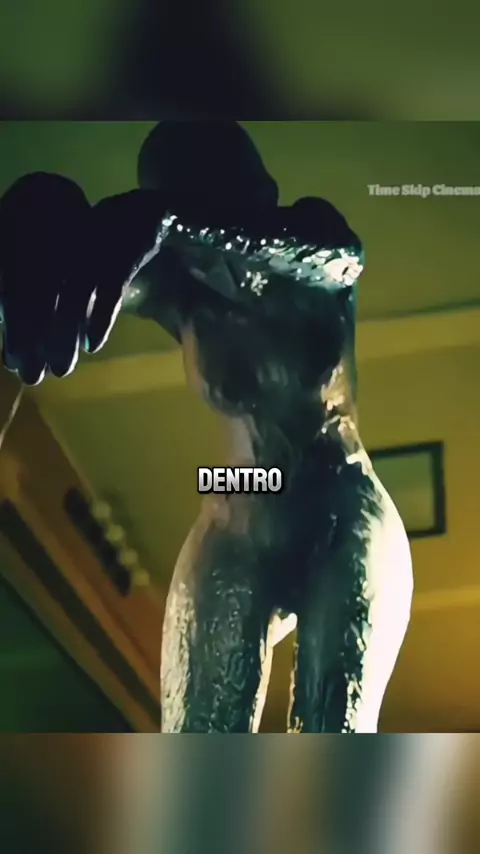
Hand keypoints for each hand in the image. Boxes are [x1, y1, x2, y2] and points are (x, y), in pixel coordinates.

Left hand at [0, 173, 164, 384]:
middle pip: (39, 296)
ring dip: (63, 336)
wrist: (140, 216)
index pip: (16, 289)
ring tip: (61, 369)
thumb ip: (40, 294)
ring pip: (72, 297)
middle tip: (32, 376)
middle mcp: (60, 242)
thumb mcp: (64, 264)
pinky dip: (100, 318)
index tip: (12, 362)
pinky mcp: (121, 253)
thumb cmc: (93, 245)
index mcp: (39, 243)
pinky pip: (109, 289)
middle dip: (34, 340)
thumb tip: (12, 329)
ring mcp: (92, 246)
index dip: (14, 328)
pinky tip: (92, 345)